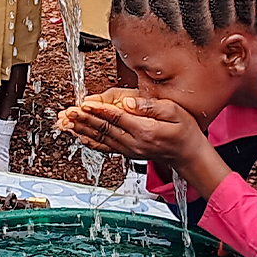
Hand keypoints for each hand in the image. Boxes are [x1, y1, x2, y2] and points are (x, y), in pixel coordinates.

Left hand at [58, 93, 207, 163]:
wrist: (188, 154)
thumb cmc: (184, 130)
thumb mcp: (174, 111)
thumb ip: (150, 106)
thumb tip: (128, 102)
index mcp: (145, 130)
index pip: (116, 118)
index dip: (99, 110)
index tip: (84, 103)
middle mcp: (134, 143)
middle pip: (104, 129)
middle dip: (85, 119)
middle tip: (69, 111)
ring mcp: (129, 149)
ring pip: (101, 138)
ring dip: (84, 129)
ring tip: (68, 122)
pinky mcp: (127, 152)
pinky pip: (106, 147)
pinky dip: (91, 141)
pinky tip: (81, 137)